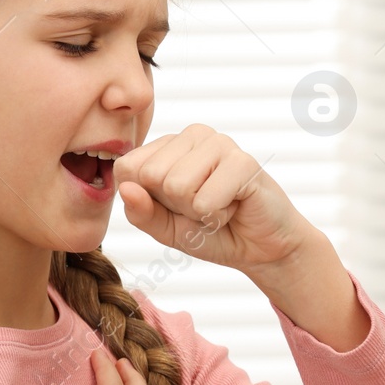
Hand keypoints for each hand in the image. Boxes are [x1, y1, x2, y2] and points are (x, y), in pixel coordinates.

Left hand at [112, 123, 313, 276]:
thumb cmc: (209, 232)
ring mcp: (219, 144)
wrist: (259, 248)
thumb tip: (126, 189)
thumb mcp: (164, 229)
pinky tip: (234, 206)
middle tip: (200, 207)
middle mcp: (191, 137)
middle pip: (150, 175)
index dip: (145, 200)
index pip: (126, 168)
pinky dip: (217, 216)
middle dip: (174, 205)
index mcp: (165, 147)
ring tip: (217, 205)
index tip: (173, 206)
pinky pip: (206, 200)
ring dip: (197, 211)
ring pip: (177, 185)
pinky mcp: (243, 161)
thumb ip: (140, 212)